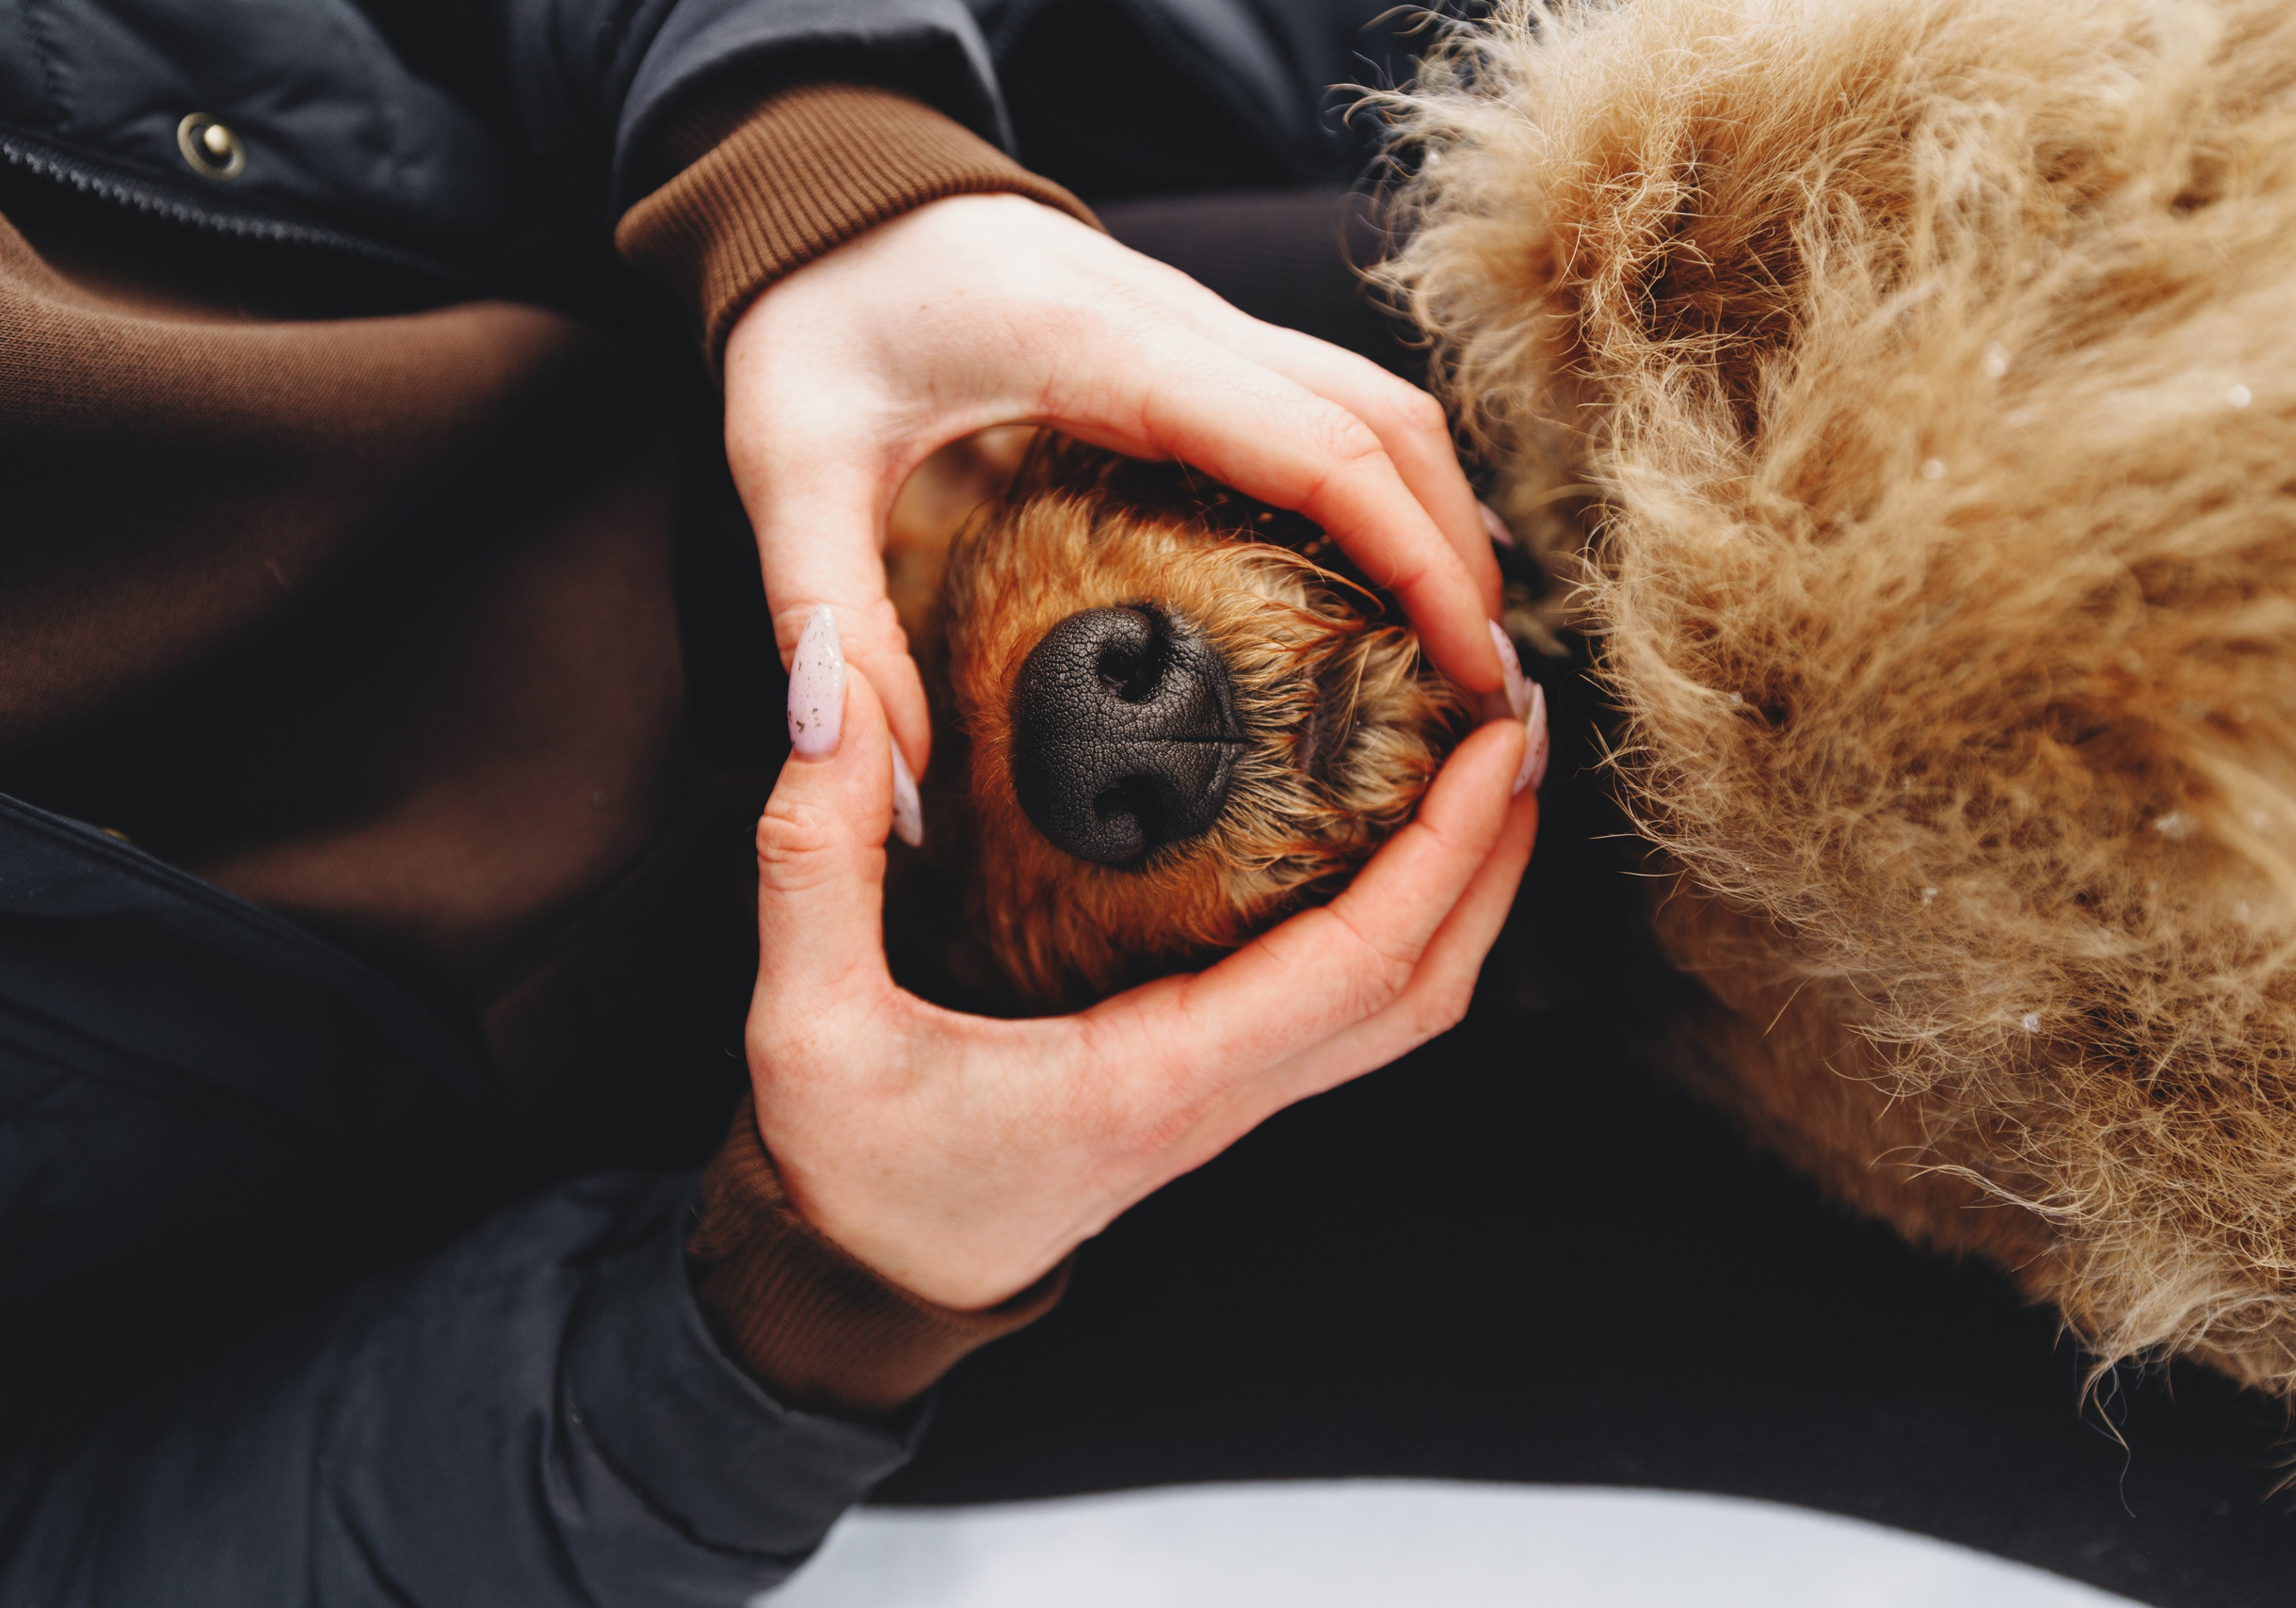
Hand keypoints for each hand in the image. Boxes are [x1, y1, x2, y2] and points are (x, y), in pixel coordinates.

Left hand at [721, 192, 1505, 776]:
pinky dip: (1392, 491)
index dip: (1418, 559)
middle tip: (1486, 700)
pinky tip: (1396, 581)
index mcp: (1108, 349)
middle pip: (1388, 426)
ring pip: (1378, 409)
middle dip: (1462, 559)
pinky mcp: (1193, 345)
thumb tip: (896, 789)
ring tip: (1461, 657)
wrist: (820, 189)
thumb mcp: (787, 467)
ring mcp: (1198, 326)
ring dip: (1441, 521)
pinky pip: (1331, 408)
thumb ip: (829, 620)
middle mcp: (1182, 323)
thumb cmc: (809, 315)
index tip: (1466, 672)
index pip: (1321, 447)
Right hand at [746, 647, 1536, 1309]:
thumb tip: (834, 688)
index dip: (1445, 853)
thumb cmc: (848, 1169)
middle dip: (1494, 856)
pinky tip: (1393, 837)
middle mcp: (1221, 1094)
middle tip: (1522, 716)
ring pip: (1404, 1007)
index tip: (1491, 739)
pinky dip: (1407, 921)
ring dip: (1467, 891)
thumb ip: (812, 853)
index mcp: (1155, 1078)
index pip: (1355, 966)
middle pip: (1424, 988)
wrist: (863, 1283)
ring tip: (1487, 763)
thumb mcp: (802, 1017)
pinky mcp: (1212, 1082)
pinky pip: (1350, 1006)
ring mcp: (1228, 1097)